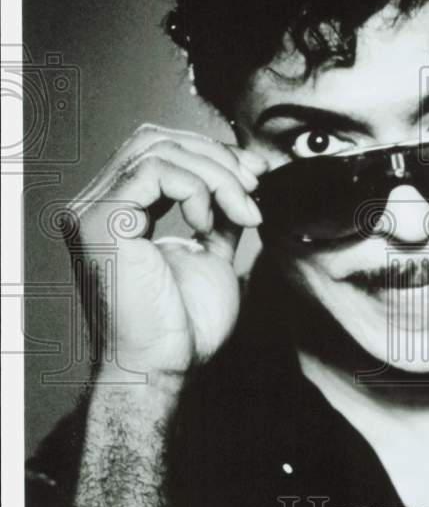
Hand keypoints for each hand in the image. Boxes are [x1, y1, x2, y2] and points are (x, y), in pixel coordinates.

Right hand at [63, 124, 266, 389]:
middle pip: (156, 139)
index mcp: (120, 212)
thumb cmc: (184, 326)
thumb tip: (242, 180)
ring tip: (242, 212)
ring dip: (216, 174)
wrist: (165, 367)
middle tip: (255, 184)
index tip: (256, 173)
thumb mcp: (212, 254)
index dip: (211, 152)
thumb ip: (217, 215)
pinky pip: (155, 171)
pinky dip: (196, 188)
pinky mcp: (102, 220)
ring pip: (159, 149)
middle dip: (216, 155)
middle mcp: (98, 205)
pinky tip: (209, 225)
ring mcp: (94, 211)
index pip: (158, 150)